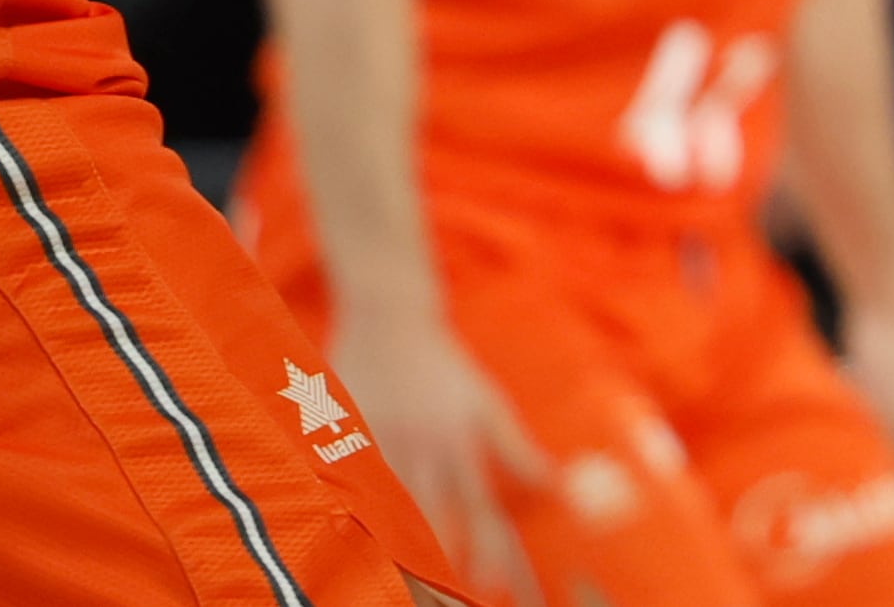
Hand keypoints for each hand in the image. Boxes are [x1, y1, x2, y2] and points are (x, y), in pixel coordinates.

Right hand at [324, 307, 548, 606]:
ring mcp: (379, 450)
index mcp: (460, 443)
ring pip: (389, 519)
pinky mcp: (343, 446)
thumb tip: (550, 485)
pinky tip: (358, 564)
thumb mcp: (485, 402)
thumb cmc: (444, 365)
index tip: (506, 592)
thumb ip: (515, 448)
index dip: (496, 555)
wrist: (390, 315)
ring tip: (418, 599)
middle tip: (459, 605)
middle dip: (445, 574)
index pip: (484, 513)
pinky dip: (354, 532)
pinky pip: (347, 500)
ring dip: (402, 563)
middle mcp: (421, 452)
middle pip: (435, 527)